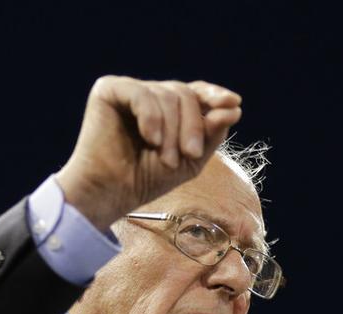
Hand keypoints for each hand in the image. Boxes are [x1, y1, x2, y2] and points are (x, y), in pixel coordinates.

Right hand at [54, 76, 242, 231]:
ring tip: (165, 159)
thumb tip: (233, 107)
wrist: (112, 193)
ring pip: (166, 95)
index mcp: (167, 110)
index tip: (233, 103)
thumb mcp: (190, 159)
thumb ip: (212, 133)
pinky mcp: (109, 90)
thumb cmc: (147, 179)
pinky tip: (149, 139)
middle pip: (184, 94)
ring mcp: (129, 91)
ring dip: (172, 131)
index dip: (214, 94)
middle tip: (190, 154)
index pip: (195, 92)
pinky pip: (142, 94)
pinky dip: (151, 118)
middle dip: (193, 126)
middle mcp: (149, 96)